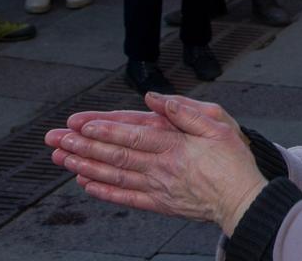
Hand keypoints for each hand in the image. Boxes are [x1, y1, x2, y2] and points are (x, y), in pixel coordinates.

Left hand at [45, 92, 265, 233]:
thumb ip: (186, 112)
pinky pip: (126, 197)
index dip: (106, 130)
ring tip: (63, 158)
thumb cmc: (234, 162)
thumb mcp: (219, 126)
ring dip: (87, 166)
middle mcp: (162, 167)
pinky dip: (103, 191)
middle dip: (85, 146)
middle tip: (59, 139)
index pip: (134, 135)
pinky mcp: (159, 203)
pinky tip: (86, 184)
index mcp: (176, 146)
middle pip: (117, 155)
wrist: (242, 199)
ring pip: (116, 175)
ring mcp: (158, 187)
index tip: (82, 125)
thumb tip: (156, 99)